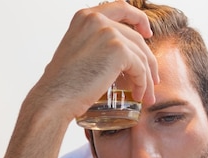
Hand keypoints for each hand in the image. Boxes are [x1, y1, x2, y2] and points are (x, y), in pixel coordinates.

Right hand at [32, 0, 159, 123]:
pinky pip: (140, 68)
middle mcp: (97, 19)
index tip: (147, 33)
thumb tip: (119, 58)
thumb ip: (94, 44)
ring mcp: (108, 33)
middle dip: (148, 61)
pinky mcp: (118, 50)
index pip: (121, 8)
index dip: (139, 19)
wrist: (54, 98)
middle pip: (136, 38)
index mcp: (85, 17)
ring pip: (141, 55)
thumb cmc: (63, 84)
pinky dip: (143, 83)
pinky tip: (138, 94)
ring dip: (147, 77)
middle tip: (152, 80)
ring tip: (146, 95)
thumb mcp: (77, 52)